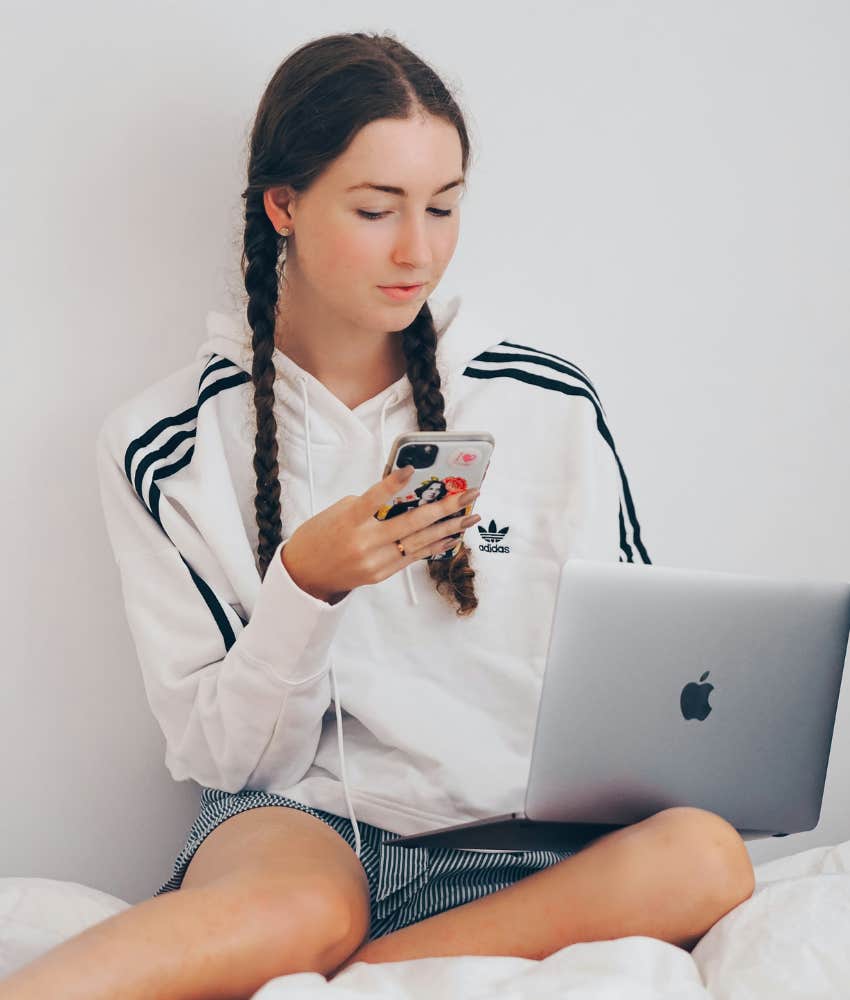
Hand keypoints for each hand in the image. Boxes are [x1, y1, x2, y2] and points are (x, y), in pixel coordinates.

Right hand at [281, 465, 480, 602]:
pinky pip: (414, 557)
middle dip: (445, 507)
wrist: (305, 575)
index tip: (410, 469)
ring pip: (420, 542)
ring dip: (449, 527)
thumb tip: (403, 495)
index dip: (391, 483)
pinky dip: (435, 545)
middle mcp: (364, 543)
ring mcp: (376, 562)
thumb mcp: (337, 512)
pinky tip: (453, 535)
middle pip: (411, 523)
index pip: (373, 499)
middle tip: (470, 494)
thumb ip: (368, 504)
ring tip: (471, 516)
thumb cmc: (320, 536)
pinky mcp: (382, 574)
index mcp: (348, 521)